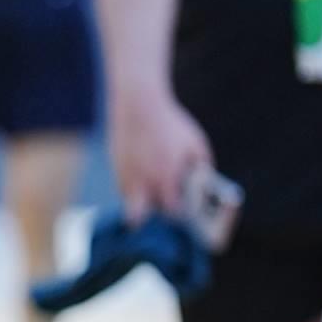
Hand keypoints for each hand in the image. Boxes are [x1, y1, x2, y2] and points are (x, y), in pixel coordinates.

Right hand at [110, 86, 212, 220]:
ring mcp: (125, 174)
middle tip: (162, 204)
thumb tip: (206, 182)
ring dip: (140, 201)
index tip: (182, 207)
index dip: (177, 210)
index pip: (170, 210)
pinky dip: (132, 187)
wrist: (139, 104)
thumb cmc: (171, 123)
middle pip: (140, 216)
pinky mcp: (115, 166)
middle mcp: (142, 181)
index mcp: (165, 177)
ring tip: (152, 187)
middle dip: (152, 214)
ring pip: (129, 202)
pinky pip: (122, 187)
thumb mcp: (196, 142)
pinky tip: (142, 173)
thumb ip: (203, 166)